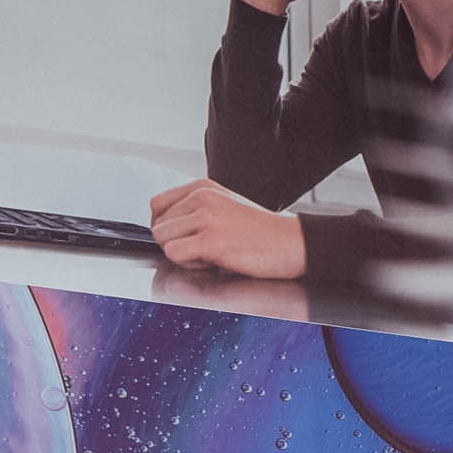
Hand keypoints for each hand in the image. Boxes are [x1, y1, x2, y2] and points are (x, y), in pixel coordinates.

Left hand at [147, 179, 311, 278]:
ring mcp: (206, 218)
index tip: (185, 238)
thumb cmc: (264, 232)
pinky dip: (191, 264)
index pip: (158, 205)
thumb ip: (196, 210)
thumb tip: (166, 226)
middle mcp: (202, 198)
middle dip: (177, 243)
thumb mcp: (226, 206)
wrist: (295, 244)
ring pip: (163, 240)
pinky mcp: (211, 240)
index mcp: (203, 187)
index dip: (167, 227)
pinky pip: (175, 255)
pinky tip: (215, 261)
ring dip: (184, 254)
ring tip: (212, 254)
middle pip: (159, 226)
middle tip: (205, 248)